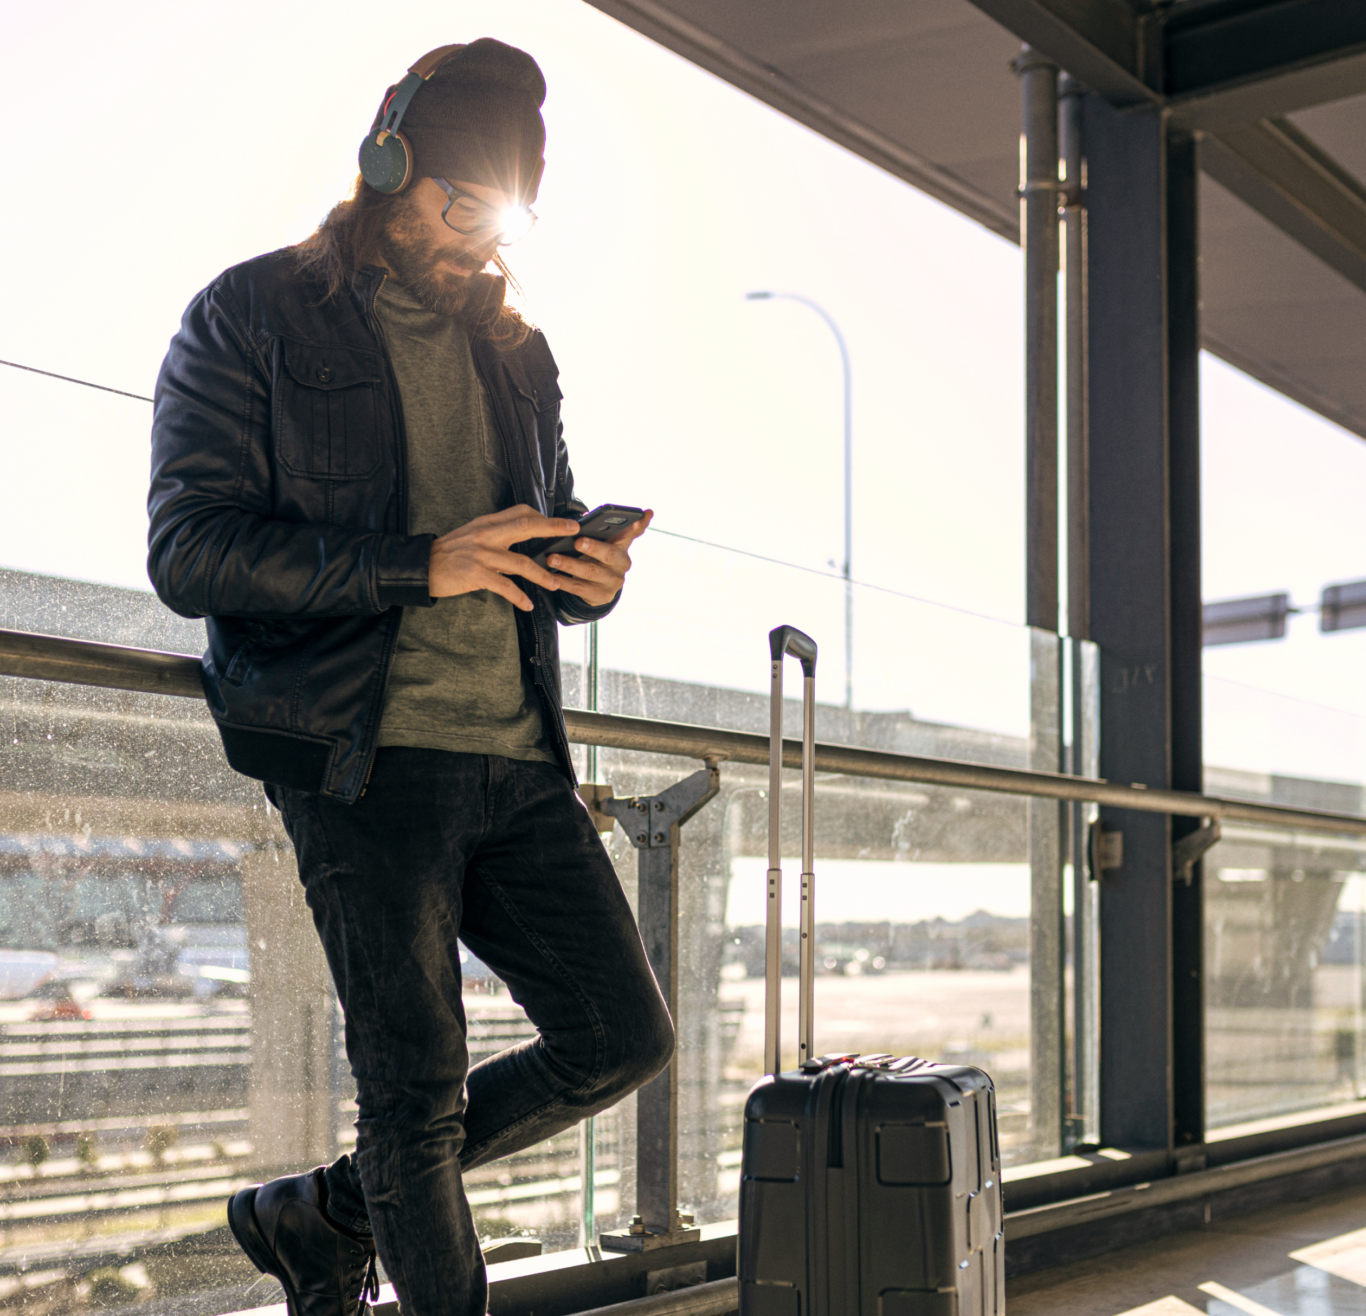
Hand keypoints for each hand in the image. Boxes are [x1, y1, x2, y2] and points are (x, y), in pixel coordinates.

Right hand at [428, 506, 583, 610]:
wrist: (421, 566)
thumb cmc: (450, 553)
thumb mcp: (472, 535)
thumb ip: (496, 533)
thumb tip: (522, 534)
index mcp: (486, 523)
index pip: (520, 512)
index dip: (543, 517)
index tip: (561, 523)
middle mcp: (485, 535)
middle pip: (524, 526)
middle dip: (551, 528)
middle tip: (572, 532)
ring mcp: (480, 554)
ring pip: (519, 562)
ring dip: (541, 574)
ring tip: (555, 583)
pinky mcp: (474, 574)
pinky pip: (503, 586)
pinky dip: (518, 596)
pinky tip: (527, 604)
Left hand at [546, 510, 653, 608]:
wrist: (597, 587)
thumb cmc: (595, 556)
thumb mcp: (601, 542)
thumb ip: (601, 530)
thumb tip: (587, 519)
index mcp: (622, 546)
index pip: (633, 533)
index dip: (638, 525)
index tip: (645, 513)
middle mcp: (621, 564)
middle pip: (609, 554)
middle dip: (593, 548)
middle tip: (578, 542)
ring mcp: (613, 582)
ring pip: (591, 572)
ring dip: (570, 565)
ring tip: (552, 558)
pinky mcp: (601, 596)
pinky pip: (580, 588)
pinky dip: (564, 582)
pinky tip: (552, 577)